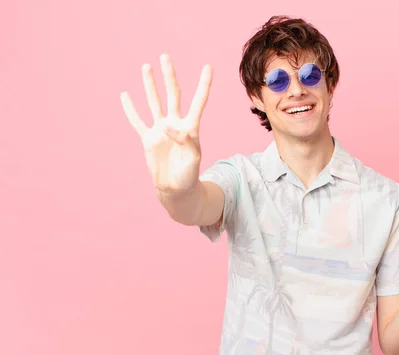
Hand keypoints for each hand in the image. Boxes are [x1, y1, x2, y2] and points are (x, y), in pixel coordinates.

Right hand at [120, 54, 212, 194]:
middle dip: (169, 76)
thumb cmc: (189, 175)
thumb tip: (166, 125)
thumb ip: (183, 140)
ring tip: (146, 67)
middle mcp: (175, 124)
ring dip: (150, 85)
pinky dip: (131, 109)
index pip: (198, 101)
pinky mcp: (147, 139)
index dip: (204, 85)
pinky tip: (125, 95)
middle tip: (165, 56)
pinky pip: (137, 121)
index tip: (208, 67)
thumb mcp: (193, 158)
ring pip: (154, 102)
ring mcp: (160, 130)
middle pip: (173, 94)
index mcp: (191, 127)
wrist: (176, 188)